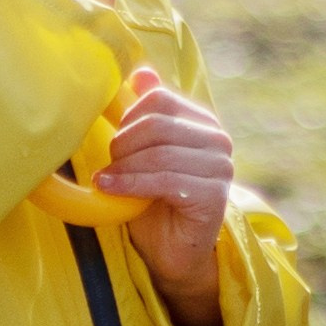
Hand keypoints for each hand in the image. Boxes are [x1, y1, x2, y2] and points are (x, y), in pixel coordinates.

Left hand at [101, 67, 233, 325]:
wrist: (173, 253)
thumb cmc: (154, 202)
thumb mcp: (144, 154)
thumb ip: (144, 117)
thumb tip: (141, 72)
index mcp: (202, 123)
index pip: (158, 99)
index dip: (127, 119)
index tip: (114, 145)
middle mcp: (217, 140)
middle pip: (157, 124)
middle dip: (123, 145)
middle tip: (109, 166)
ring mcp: (220, 168)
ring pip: (160, 153)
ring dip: (124, 168)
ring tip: (105, 180)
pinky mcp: (213, 195)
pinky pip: (165, 180)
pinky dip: (131, 184)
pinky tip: (110, 188)